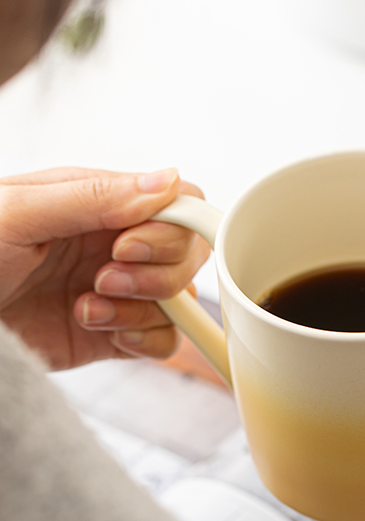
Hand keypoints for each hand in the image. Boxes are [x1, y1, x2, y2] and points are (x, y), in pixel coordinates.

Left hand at [0, 167, 209, 369]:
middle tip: (104, 276)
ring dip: (141, 308)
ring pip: (181, 299)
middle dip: (157, 272)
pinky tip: (100, 329)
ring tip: (87, 305)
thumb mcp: (19, 213)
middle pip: (189, 254)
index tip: (128, 244)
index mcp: (101, 203)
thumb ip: (95, 195)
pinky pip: (164, 339)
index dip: (172, 228)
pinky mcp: (115, 333)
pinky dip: (144, 340)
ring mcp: (120, 291)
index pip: (179, 205)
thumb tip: (166, 180)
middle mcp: (118, 245)